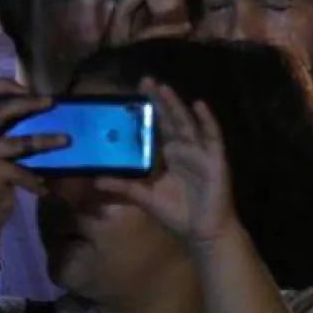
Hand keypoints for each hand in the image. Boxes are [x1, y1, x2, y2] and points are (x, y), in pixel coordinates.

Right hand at [0, 81, 63, 225]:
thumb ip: (0, 127)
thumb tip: (37, 105)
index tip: (28, 89)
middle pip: (2, 108)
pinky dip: (37, 180)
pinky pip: (23, 171)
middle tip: (52, 102)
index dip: (6, 84)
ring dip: (47, 141)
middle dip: (30, 102)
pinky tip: (46, 188)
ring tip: (67, 140)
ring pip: (20, 141)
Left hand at [96, 79, 237, 250]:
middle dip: (160, 99)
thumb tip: (96, 179)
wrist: (203, 233)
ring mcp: (201, 152)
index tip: (136, 90)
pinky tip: (199, 105)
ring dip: (177, 105)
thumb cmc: (178, 216)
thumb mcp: (145, 198)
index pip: (157, 126)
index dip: (149, 108)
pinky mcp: (215, 159)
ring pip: (187, 122)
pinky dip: (207, 120)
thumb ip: (124, 187)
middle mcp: (185, 148)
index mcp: (170, 155)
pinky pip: (212, 136)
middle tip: (146, 79)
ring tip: (164, 88)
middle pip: (171, 118)